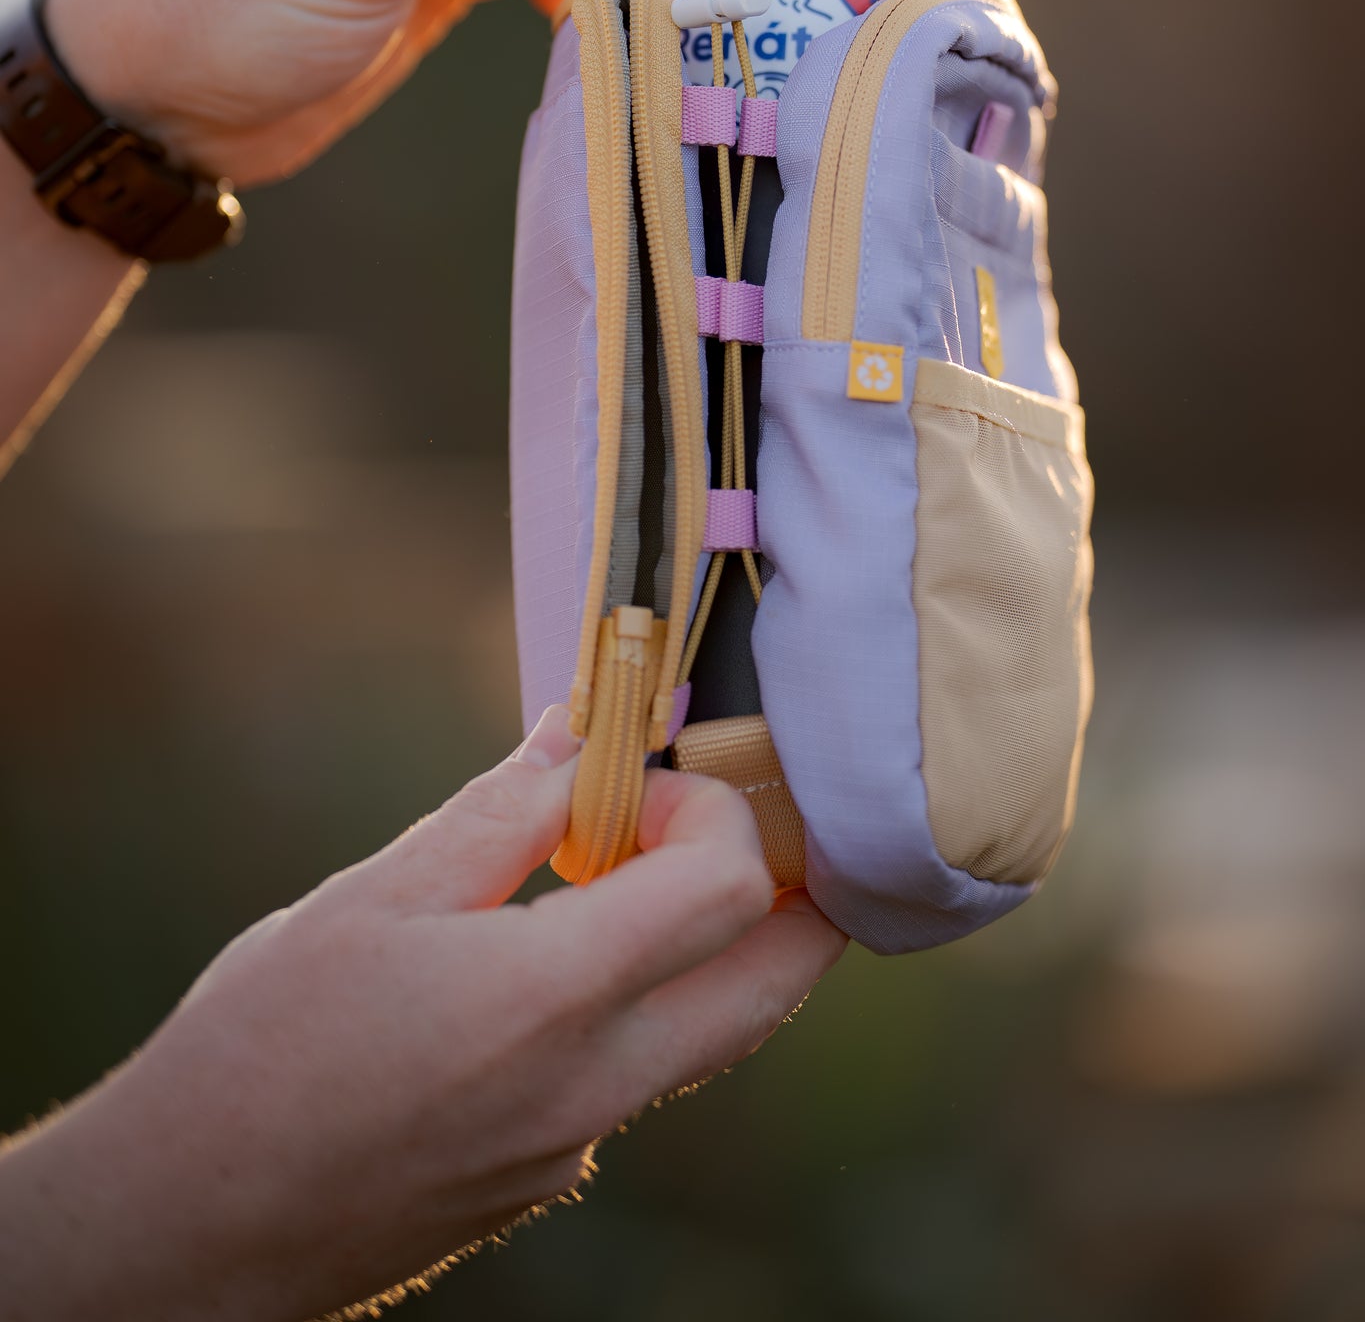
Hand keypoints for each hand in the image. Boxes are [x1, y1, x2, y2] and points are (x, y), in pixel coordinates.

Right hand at [0, 709, 844, 1321]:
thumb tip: (578, 738)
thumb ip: (499, 814)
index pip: (730, 886)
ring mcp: (577, 1147)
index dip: (712, 808)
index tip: (638, 783)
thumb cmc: (260, 1051)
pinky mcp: (544, 1180)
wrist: (185, 1229)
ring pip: (709, 1036)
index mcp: (554, 997)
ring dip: (709, 948)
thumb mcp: (374, 898)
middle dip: (788, 890)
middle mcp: (592, 1085)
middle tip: (725, 823)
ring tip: (621, 877)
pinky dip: (630, 1008)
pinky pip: (632, 1081)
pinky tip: (536, 968)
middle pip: (771, 983)